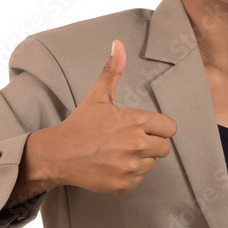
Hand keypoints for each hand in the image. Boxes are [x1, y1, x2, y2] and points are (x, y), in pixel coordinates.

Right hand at [21, 40, 177, 195]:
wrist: (58, 154)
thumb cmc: (81, 124)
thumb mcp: (98, 96)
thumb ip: (113, 70)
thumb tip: (118, 44)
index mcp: (137, 121)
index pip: (170, 128)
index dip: (158, 128)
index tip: (142, 128)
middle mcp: (137, 144)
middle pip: (164, 148)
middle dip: (150, 144)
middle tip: (128, 141)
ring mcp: (131, 166)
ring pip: (151, 164)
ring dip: (139, 160)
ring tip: (118, 153)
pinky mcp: (124, 184)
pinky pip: (139, 179)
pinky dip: (128, 175)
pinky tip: (112, 166)